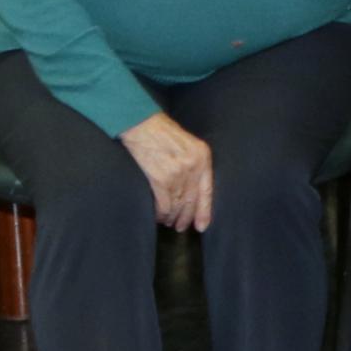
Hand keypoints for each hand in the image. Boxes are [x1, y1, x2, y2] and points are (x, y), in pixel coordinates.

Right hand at [120, 114, 215, 231]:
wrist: (142, 124)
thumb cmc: (163, 132)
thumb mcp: (188, 144)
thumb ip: (194, 163)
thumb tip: (192, 189)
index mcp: (203, 157)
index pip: (207, 191)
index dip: (205, 211)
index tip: (202, 226)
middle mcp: (192, 167)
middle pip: (192, 201)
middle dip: (186, 217)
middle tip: (181, 227)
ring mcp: (177, 174)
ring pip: (178, 205)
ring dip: (172, 217)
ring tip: (169, 222)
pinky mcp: (160, 179)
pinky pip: (163, 204)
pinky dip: (161, 213)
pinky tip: (159, 217)